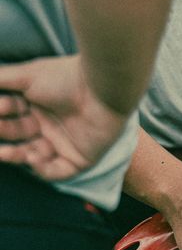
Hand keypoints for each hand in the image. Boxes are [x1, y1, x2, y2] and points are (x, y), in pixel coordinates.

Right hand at [0, 55, 128, 179]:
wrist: (103, 88)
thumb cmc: (66, 78)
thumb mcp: (25, 76)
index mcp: (36, 104)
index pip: (7, 114)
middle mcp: (49, 124)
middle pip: (16, 135)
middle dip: (2, 133)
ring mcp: (64, 143)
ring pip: (32, 156)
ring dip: (14, 156)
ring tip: (3, 152)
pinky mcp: (80, 159)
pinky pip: (57, 172)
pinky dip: (43, 170)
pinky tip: (33, 158)